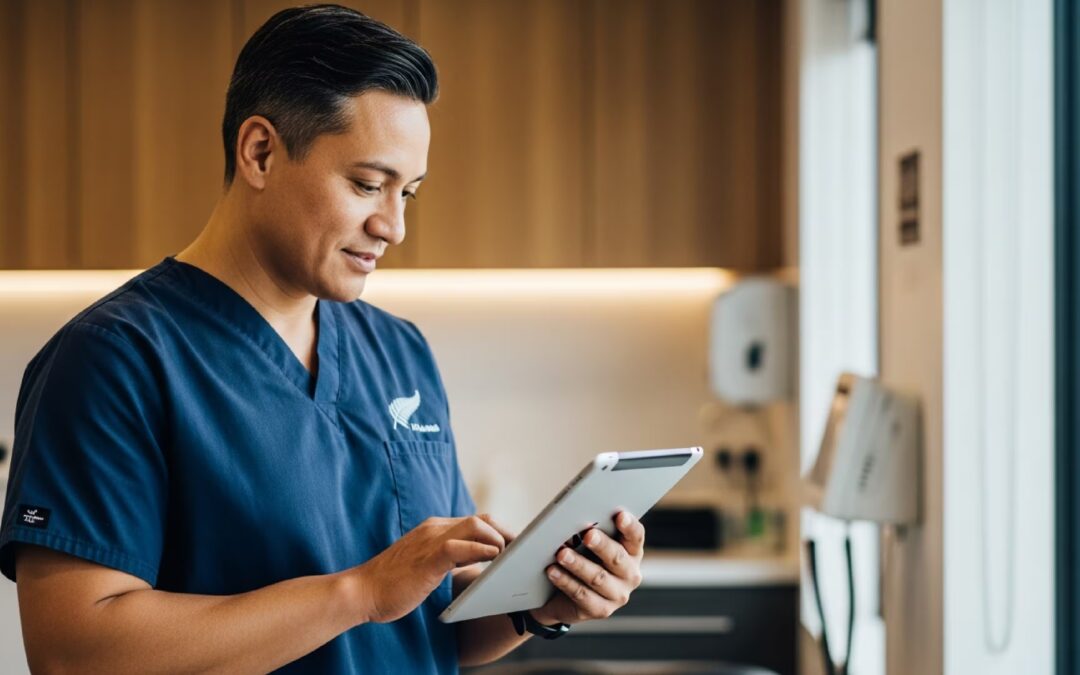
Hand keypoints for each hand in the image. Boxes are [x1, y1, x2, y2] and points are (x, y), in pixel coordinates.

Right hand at [353, 514, 513, 623]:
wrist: (362, 591)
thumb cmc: (393, 583)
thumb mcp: (427, 565)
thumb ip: (448, 557)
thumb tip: (476, 559)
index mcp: (434, 529)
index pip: (475, 521)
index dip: (498, 531)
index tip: (514, 545)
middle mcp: (434, 528)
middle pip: (481, 519)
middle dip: (506, 532)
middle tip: (522, 550)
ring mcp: (430, 540)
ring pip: (474, 525)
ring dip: (498, 538)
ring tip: (512, 555)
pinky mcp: (427, 558)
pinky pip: (459, 547)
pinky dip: (481, 549)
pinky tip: (494, 557)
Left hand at [532, 511, 644, 625]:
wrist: (564, 597)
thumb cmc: (583, 561)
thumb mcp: (590, 546)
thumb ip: (591, 534)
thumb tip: (575, 520)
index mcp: (632, 553)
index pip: (635, 536)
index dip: (629, 526)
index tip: (620, 515)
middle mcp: (630, 574)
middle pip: (617, 557)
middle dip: (602, 545)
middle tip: (588, 534)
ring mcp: (618, 595)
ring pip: (597, 577)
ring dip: (578, 564)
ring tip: (561, 554)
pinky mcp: (601, 610)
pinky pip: (581, 594)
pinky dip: (565, 581)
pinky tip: (553, 571)